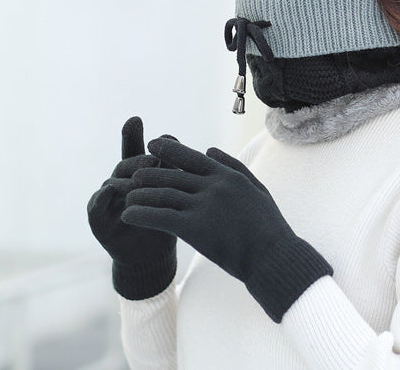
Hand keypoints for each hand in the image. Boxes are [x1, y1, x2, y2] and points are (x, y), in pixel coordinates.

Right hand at [87, 117, 177, 299]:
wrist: (152, 255)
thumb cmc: (169, 216)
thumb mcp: (177, 192)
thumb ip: (182, 171)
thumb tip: (206, 150)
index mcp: (139, 171)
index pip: (136, 149)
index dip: (132, 134)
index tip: (135, 119)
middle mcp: (120, 180)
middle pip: (127, 164)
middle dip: (138, 161)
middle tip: (152, 160)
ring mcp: (107, 199)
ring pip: (114, 183)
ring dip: (126, 180)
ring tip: (139, 180)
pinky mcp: (98, 220)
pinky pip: (96, 207)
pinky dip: (102, 199)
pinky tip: (110, 192)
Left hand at [122, 138, 331, 321]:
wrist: (272, 256)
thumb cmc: (268, 225)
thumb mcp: (255, 188)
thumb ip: (233, 166)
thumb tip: (209, 149)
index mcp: (227, 175)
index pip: (191, 157)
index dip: (169, 150)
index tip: (153, 145)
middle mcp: (213, 185)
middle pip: (173, 175)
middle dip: (149, 172)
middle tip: (132, 172)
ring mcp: (203, 205)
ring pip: (163, 194)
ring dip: (141, 193)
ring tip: (127, 194)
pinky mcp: (194, 228)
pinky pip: (161, 217)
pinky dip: (142, 214)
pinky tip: (128, 215)